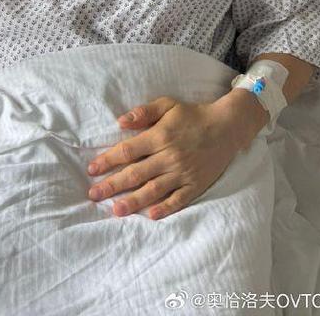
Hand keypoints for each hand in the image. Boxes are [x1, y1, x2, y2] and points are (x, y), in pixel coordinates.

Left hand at [86, 96, 241, 220]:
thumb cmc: (193, 115)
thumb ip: (144, 112)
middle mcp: (169, 157)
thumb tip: (120, 122)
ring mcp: (183, 173)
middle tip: (93, 194)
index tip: (92, 169)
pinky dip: (164, 208)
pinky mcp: (196, 185)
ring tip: (115, 210)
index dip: (107, 160)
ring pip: (153, 190)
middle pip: (135, 174)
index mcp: (160, 136)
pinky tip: (150, 215)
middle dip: (112, 185)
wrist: (227, 127)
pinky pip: (178, 200)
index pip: (128, 151)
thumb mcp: (168, 104)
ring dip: (132, 201)